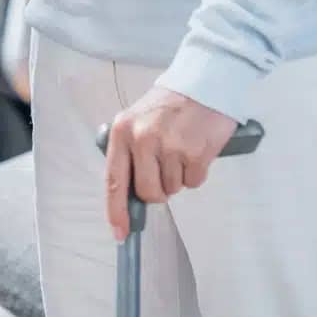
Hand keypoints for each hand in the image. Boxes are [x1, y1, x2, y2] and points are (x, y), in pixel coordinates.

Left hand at [103, 86, 237, 239]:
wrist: (202, 83)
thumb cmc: (167, 106)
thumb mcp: (136, 121)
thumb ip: (130, 153)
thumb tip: (130, 194)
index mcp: (122, 132)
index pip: (114, 180)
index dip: (116, 210)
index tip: (120, 232)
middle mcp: (142, 139)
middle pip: (147, 192)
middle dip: (158, 191)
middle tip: (166, 171)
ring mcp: (170, 146)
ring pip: (173, 188)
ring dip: (178, 177)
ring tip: (181, 150)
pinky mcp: (196, 152)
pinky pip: (194, 182)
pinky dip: (196, 173)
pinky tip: (196, 150)